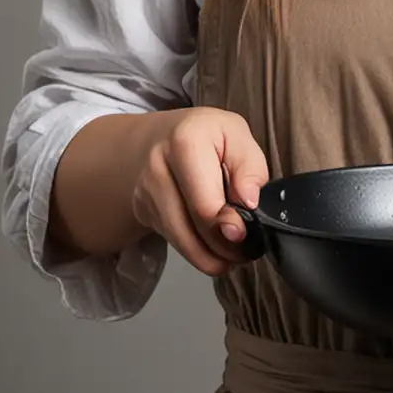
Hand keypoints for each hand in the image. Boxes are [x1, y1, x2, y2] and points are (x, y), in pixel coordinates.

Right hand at [130, 108, 269, 277]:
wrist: (163, 136)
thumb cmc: (208, 136)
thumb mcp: (238, 135)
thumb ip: (250, 167)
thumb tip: (249, 201)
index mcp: (186, 142)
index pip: (205, 203)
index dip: (229, 225)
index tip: (244, 233)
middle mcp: (158, 167)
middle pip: (190, 228)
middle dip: (222, 247)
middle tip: (245, 250)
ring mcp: (145, 192)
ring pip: (179, 242)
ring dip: (208, 257)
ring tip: (232, 255)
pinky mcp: (142, 211)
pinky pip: (172, 240)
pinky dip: (195, 250)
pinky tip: (211, 246)